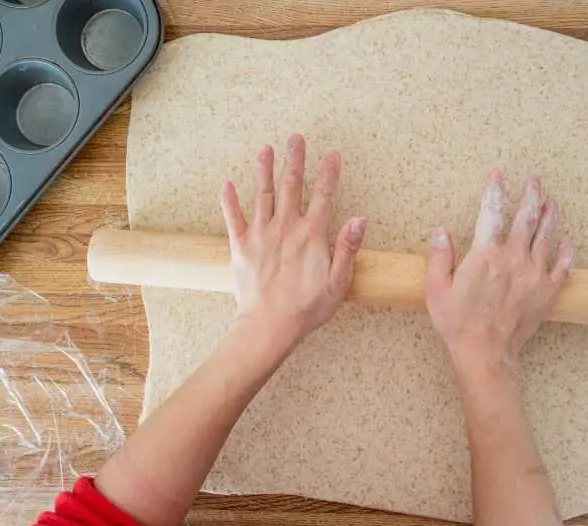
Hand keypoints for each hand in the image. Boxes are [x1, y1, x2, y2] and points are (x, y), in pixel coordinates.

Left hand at [219, 133, 366, 343]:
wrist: (269, 326)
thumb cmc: (306, 308)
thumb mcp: (338, 281)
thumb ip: (347, 247)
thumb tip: (360, 219)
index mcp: (311, 235)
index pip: (324, 196)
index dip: (329, 173)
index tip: (332, 154)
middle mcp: (286, 227)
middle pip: (291, 186)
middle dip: (295, 160)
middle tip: (297, 138)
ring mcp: (261, 234)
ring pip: (263, 194)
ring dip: (264, 169)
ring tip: (266, 148)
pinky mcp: (241, 246)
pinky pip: (233, 218)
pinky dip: (229, 200)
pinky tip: (227, 183)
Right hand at [425, 171, 572, 377]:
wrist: (485, 353)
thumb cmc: (457, 322)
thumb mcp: (436, 288)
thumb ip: (440, 256)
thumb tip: (440, 229)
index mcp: (485, 255)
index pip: (491, 212)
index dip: (495, 191)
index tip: (498, 176)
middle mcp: (513, 259)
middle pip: (526, 218)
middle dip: (531, 195)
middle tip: (534, 180)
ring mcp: (533, 275)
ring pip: (546, 237)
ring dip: (550, 216)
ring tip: (552, 201)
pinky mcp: (546, 293)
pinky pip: (562, 268)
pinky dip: (566, 252)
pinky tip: (567, 241)